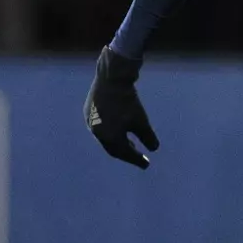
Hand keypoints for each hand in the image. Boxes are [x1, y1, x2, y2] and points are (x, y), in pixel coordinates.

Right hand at [85, 46, 159, 168]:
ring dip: (118, 143)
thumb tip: (154, 148)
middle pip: (113, 149)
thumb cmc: (127, 100)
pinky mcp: (88, 113)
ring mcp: (90, 123)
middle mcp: (97, 134)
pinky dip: (110, 132)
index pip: (125, 154)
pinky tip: (118, 128)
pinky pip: (100, 128)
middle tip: (138, 156)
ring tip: (129, 143)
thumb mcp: (141, 120)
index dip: (137, 160)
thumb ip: (148, 136)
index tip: (147, 164)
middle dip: (127, 153)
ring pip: (105, 138)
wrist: (110, 78)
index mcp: (109, 138)